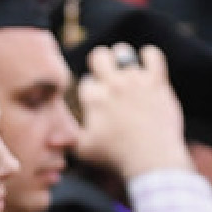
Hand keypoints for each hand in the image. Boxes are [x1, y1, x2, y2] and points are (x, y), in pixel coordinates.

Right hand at [75, 43, 191, 180]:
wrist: (151, 159)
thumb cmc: (116, 157)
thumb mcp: (84, 151)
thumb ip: (69, 139)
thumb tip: (55, 137)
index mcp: (93, 99)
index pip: (86, 82)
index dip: (91, 90)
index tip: (98, 101)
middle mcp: (112, 85)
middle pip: (99, 56)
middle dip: (100, 64)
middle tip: (107, 75)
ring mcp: (135, 81)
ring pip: (123, 53)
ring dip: (122, 59)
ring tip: (125, 70)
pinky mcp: (156, 82)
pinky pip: (153, 56)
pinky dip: (149, 56)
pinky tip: (146, 63)